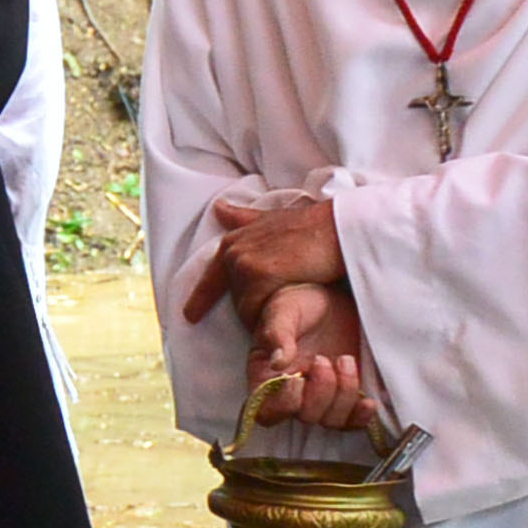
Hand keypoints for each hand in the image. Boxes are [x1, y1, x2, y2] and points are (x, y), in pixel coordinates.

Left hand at [182, 195, 345, 330]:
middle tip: (271, 314)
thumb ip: (245, 218)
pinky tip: (281, 319)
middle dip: (249, 308)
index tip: (189, 316)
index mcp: (234, 239)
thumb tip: (219, 208)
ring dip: (260, 315)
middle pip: (233, 296)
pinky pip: (255, 310)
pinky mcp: (260, 275)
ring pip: (244, 306)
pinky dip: (266, 319)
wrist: (338, 227)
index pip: (211, 276)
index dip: (200, 297)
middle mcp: (233, 250)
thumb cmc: (313, 226)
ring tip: (283, 313)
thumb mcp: (273, 218)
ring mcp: (244, 262)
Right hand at [247, 282, 377, 433]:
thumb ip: (278, 334)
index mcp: (266, 377)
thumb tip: (277, 363)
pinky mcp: (345, 395)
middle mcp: (292, 393)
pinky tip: (369, 402)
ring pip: (331, 420)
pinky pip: (352, 421)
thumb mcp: (283, 311)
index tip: (298, 378)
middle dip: (321, 391)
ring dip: (343, 395)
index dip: (284, 404)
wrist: (327, 300)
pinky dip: (362, 417)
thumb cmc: (297, 304)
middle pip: (305, 416)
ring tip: (345, 360)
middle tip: (324, 359)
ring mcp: (320, 396)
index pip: (266, 412)